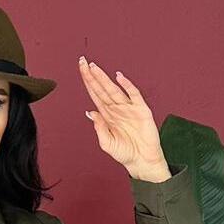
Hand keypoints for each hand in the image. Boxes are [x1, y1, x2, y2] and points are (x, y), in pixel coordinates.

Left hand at [79, 57, 170, 179]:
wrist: (142, 161)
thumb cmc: (125, 153)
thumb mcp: (106, 143)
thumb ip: (99, 127)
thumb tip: (90, 112)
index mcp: (107, 115)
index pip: (95, 94)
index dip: (88, 82)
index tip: (81, 69)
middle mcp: (116, 108)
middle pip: (102, 88)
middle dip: (92, 75)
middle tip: (83, 62)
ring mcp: (128, 108)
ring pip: (114, 89)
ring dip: (104, 78)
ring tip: (94, 67)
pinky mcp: (141, 110)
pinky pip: (133, 94)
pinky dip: (127, 85)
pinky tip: (119, 77)